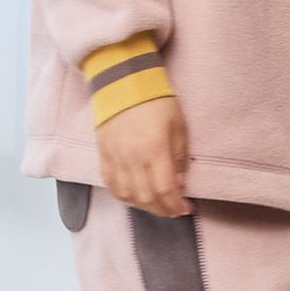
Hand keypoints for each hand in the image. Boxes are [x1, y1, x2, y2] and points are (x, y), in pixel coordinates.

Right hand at [96, 96, 191, 217]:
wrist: (123, 79)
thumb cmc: (156, 101)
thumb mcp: (178, 127)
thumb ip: (179, 158)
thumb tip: (179, 185)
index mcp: (154, 149)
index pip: (165, 190)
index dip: (176, 205)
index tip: (186, 208)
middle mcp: (132, 157)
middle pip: (146, 198)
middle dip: (163, 210)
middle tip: (173, 210)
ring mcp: (115, 157)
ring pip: (128, 196)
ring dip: (144, 206)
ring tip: (156, 205)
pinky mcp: (103, 154)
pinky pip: (111, 184)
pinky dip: (124, 196)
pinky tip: (135, 197)